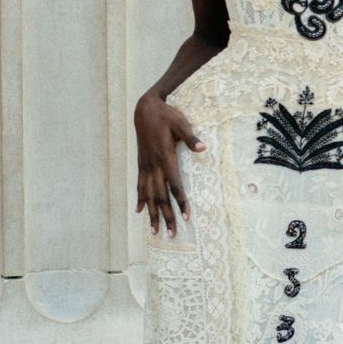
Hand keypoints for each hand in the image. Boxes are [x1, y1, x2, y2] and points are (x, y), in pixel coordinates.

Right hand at [134, 93, 204, 235]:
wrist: (145, 109)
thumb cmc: (166, 116)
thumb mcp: (181, 124)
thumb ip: (190, 138)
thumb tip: (203, 148)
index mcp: (165, 158)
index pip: (175, 185)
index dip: (181, 202)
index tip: (186, 217)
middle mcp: (153, 166)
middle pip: (161, 196)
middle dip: (166, 216)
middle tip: (172, 235)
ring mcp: (145, 166)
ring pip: (149, 195)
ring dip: (152, 214)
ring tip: (154, 231)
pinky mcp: (141, 164)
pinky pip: (139, 185)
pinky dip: (140, 199)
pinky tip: (139, 211)